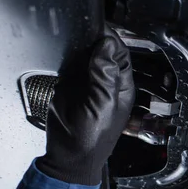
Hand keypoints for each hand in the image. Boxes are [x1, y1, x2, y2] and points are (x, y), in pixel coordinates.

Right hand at [36, 26, 134, 184]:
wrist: (69, 155)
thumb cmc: (93, 139)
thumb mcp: (103, 105)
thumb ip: (105, 75)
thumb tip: (107, 47)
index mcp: (122, 87)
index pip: (121, 54)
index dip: (111, 41)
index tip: (98, 33)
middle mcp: (106, 83)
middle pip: (103, 52)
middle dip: (94, 44)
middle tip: (84, 42)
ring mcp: (88, 84)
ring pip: (86, 57)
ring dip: (80, 52)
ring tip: (75, 55)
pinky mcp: (70, 86)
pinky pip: (69, 66)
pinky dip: (66, 61)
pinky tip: (65, 64)